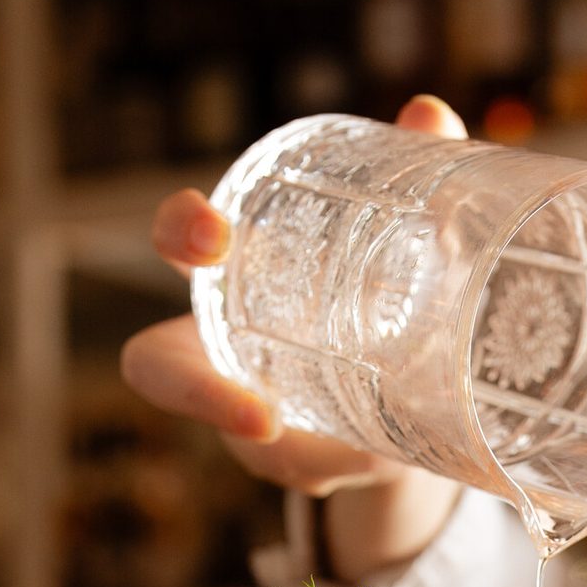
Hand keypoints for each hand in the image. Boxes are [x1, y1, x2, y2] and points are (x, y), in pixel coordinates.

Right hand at [120, 95, 467, 576]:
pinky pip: (308, 472)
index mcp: (235, 272)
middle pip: (160, 373)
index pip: (176, 243)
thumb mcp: (402, 229)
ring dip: (286, 456)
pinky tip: (380, 462)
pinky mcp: (300, 462)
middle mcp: (221, 351)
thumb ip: (415, 171)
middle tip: (259, 413)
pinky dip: (344, 468)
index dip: (178, 233)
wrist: (412, 372)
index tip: (212, 233)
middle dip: (193, 392)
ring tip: (352, 457)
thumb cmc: (382, 280)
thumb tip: (427, 115)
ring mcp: (252, 415)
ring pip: (245, 447)